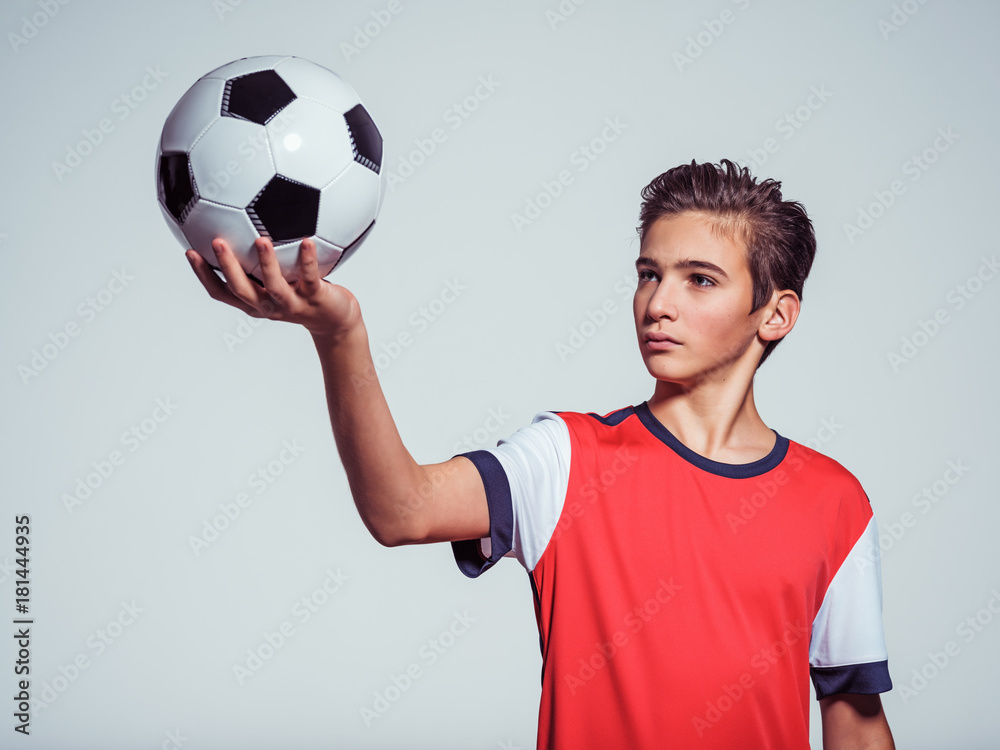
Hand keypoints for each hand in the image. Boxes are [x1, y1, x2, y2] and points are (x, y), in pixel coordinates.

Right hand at [186, 236, 361, 341]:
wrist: (334, 319)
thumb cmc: (301, 293)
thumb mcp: (275, 280)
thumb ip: (257, 262)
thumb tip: (240, 224)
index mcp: (254, 301)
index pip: (221, 292)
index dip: (203, 275)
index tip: (189, 251)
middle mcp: (269, 305)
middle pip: (242, 290)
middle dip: (228, 267)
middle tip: (217, 241)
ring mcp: (292, 303)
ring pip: (274, 285)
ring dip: (266, 263)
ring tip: (260, 239)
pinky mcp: (315, 298)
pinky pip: (309, 277)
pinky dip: (307, 259)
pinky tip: (307, 241)